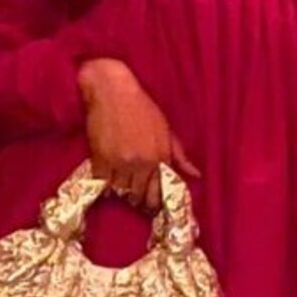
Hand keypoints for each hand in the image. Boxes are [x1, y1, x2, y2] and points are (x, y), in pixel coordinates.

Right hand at [76, 57, 200, 212]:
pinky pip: (102, 183)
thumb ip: (180, 156)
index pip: (159, 191)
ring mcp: (119, 162)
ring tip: (122, 191)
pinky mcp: (100, 158)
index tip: (151, 206)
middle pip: (139, 196)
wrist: (113, 91)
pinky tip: (107, 184)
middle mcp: (141, 163)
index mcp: (159, 156)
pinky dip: (105, 186)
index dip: (154, 203)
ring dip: (121, 193)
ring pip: (121, 192)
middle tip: (136, 200)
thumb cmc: (142, 107)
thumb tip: (196, 174)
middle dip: (138, 200)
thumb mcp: (167, 130)